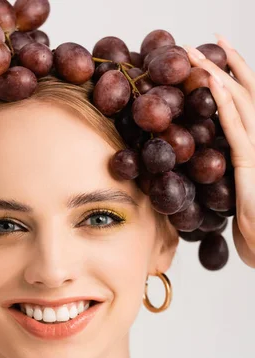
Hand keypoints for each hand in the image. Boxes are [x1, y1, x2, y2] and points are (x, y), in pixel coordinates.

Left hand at [184, 36, 254, 267]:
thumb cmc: (252, 230)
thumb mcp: (234, 195)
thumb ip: (224, 174)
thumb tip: (201, 166)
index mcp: (254, 147)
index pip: (244, 104)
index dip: (232, 77)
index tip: (211, 58)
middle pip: (245, 93)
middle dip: (223, 65)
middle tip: (202, 42)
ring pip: (240, 103)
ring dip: (216, 75)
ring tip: (195, 54)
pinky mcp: (252, 163)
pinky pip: (237, 129)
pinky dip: (225, 105)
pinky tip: (213, 85)